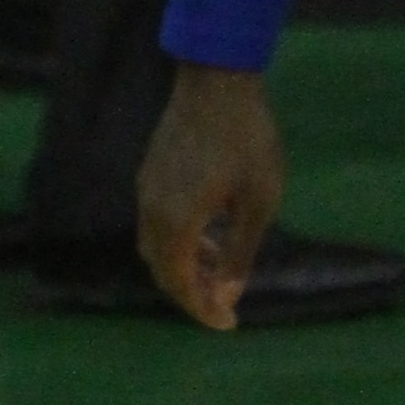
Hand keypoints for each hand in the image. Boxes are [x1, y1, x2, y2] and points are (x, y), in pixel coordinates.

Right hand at [137, 63, 285, 330]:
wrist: (217, 80)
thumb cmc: (246, 139)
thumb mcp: (258, 201)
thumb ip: (241, 252)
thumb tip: (228, 294)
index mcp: (176, 222)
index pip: (180, 284)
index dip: (202, 310)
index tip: (228, 324)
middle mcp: (151, 211)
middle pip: (162, 270)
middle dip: (192, 293)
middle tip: (224, 305)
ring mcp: (146, 190)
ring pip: (157, 246)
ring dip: (186, 266)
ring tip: (222, 269)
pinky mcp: (150, 173)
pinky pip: (158, 222)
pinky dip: (180, 240)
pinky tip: (211, 232)